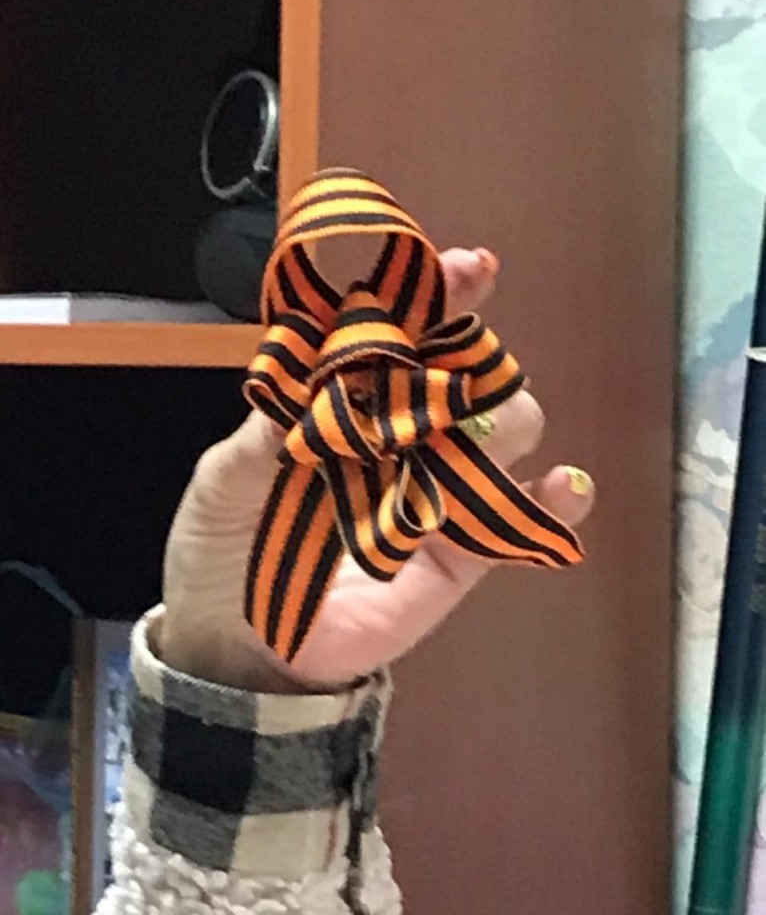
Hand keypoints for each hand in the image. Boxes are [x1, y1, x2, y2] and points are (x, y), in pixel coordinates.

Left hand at [159, 249, 594, 691]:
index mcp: (349, 406)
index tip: (470, 268)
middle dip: (475, 358)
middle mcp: (402, 439)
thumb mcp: (224, 481)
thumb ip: (265, 432)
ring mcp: (436, 495)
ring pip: (506, 433)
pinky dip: (553, 501)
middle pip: (469, 375)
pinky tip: (564, 484)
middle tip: (445, 375)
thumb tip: (309, 373)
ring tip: (457, 439)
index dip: (442, 297)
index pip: (407, 338)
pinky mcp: (458, 558)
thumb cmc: (221, 550)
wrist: (235, 647)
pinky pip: (518, 523)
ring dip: (503, 418)